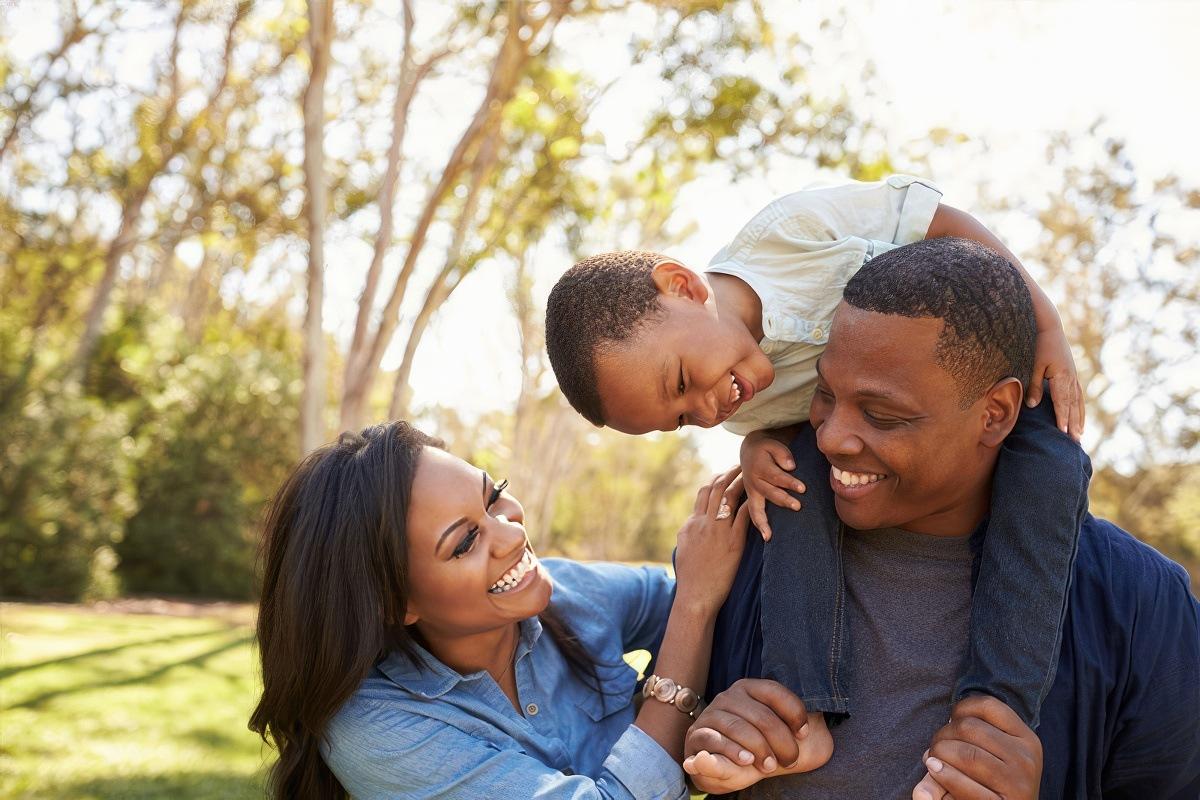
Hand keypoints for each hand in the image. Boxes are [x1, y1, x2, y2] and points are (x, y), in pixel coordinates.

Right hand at [673, 466, 749, 613]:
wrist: (695, 596)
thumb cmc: (691, 578)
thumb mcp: (683, 549)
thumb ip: (688, 533)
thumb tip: (690, 524)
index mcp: (691, 524)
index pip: (703, 493)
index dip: (715, 480)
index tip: (725, 474)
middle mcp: (703, 522)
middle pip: (716, 488)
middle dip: (729, 474)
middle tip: (740, 466)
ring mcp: (718, 531)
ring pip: (729, 496)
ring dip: (741, 482)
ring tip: (752, 474)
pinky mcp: (733, 542)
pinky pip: (744, 515)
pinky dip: (752, 503)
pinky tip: (762, 496)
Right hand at [682, 678, 831, 790]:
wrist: (725, 769)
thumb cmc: (759, 748)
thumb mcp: (784, 736)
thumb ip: (801, 727)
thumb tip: (817, 724)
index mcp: (751, 689)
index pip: (775, 692)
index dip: (794, 713)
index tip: (803, 735)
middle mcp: (729, 696)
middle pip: (761, 715)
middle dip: (781, 742)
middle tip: (790, 761)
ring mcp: (712, 714)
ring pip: (739, 727)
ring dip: (759, 749)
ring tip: (769, 766)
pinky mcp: (697, 734)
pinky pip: (715, 739)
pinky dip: (733, 751)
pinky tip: (746, 761)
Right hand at [738, 430, 805, 540]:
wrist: (750, 451)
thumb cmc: (767, 449)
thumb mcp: (773, 445)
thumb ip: (782, 454)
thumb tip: (791, 466)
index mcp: (759, 466)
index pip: (776, 476)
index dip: (789, 482)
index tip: (803, 489)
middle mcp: (753, 480)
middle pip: (769, 492)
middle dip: (783, 500)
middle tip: (798, 506)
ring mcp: (751, 491)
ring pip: (757, 507)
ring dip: (765, 520)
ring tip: (771, 534)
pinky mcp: (752, 498)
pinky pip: (753, 513)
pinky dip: (759, 525)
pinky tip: (767, 537)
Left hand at [912, 695, 1041, 799]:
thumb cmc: (996, 783)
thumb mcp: (995, 756)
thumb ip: (971, 738)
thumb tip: (942, 729)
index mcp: (1026, 739)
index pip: (988, 705)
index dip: (961, 709)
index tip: (951, 721)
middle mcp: (1025, 758)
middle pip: (969, 727)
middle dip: (943, 735)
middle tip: (936, 747)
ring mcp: (1017, 782)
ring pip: (964, 752)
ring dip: (939, 754)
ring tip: (933, 761)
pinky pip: (961, 782)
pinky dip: (942, 774)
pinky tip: (935, 771)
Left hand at [1027, 319, 1084, 439]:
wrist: (1050, 327)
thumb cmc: (1039, 345)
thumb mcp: (1034, 364)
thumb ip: (1034, 385)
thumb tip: (1032, 405)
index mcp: (1062, 376)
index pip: (1062, 402)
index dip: (1063, 418)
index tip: (1063, 432)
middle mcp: (1071, 378)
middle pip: (1073, 405)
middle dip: (1074, 423)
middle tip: (1075, 441)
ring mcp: (1074, 376)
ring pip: (1078, 401)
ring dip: (1079, 418)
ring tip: (1080, 433)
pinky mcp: (1072, 373)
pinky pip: (1077, 394)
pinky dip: (1078, 407)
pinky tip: (1078, 415)